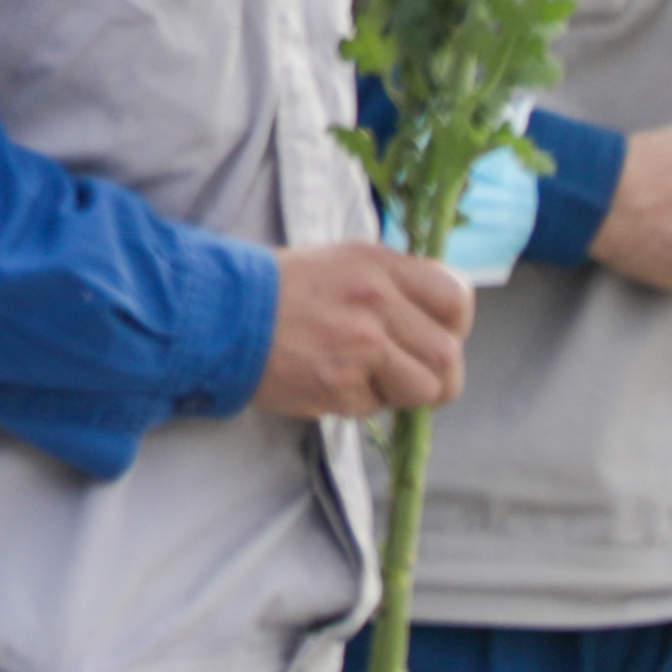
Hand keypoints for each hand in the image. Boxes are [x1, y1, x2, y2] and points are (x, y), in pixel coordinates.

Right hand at [249, 245, 476, 421]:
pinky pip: (376, 407)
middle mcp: (375, 300)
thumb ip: (390, 286)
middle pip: (448, 354)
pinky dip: (357, 404)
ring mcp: (359, 344)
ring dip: (400, 394)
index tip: (433, 337)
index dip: (453, 327)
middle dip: (435, 375)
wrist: (215, 313)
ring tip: (366, 382)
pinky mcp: (338, 383)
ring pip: (425, 388)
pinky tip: (327, 383)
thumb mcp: (340, 264)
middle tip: (405, 376)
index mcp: (378, 265)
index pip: (456, 299)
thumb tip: (433, 324)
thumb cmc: (276, 290)